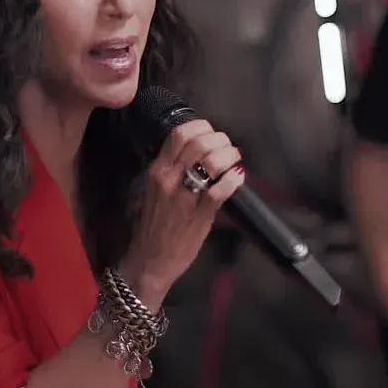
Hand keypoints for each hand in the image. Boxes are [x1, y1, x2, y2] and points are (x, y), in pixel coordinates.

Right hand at [119, 120, 244, 305]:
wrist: (149, 261)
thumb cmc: (151, 227)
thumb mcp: (150, 191)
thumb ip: (167, 171)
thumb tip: (191, 153)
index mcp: (157, 171)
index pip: (179, 134)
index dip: (201, 126)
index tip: (210, 132)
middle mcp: (169, 180)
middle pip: (199, 142)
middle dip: (219, 139)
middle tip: (227, 146)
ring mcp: (185, 197)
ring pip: (211, 162)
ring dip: (229, 155)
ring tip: (234, 159)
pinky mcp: (200, 215)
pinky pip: (221, 190)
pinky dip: (234, 179)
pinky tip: (237, 178)